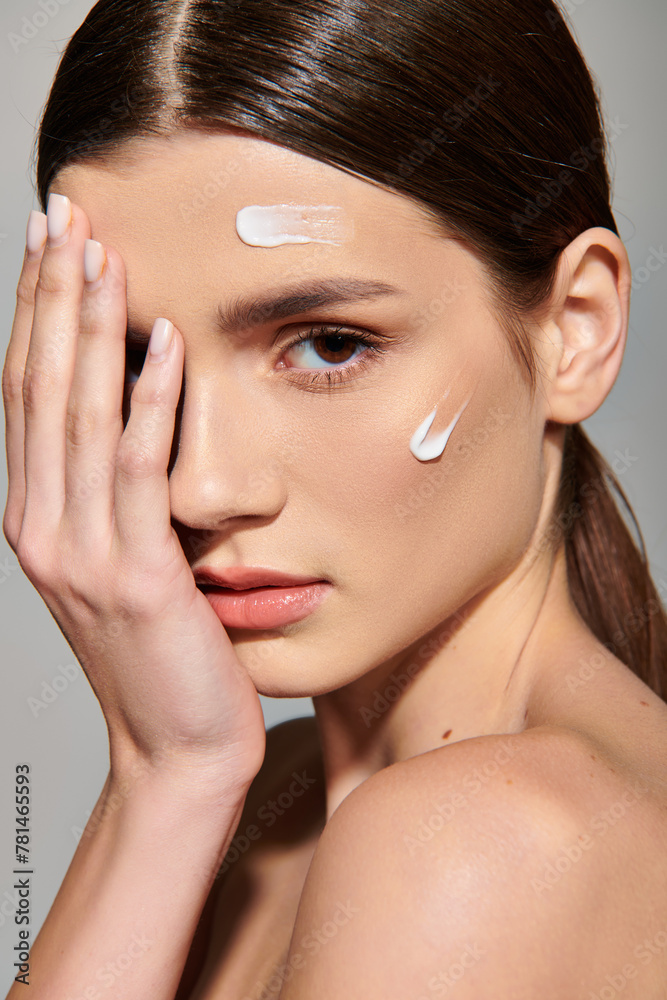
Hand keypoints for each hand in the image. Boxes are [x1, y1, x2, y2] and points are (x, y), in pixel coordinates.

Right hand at [3, 196, 265, 790]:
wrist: (175, 747)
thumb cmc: (159, 656)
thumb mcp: (119, 567)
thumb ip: (112, 498)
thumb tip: (130, 420)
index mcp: (36, 520)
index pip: (25, 397)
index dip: (33, 316)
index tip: (47, 246)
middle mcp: (43, 528)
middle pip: (39, 389)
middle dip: (51, 296)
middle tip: (63, 215)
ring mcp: (82, 553)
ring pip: (77, 416)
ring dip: (90, 327)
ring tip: (102, 252)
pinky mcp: (136, 576)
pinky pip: (140, 470)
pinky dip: (149, 401)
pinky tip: (163, 342)